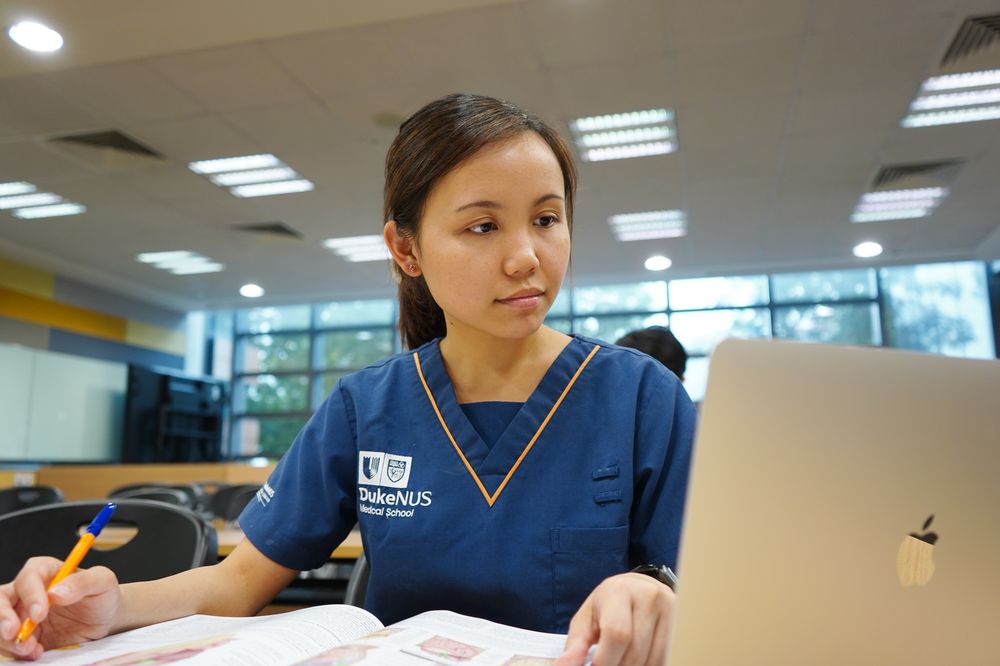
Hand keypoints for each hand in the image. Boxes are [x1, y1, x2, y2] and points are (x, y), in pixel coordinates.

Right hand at [0, 557, 120, 660]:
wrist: (105, 620)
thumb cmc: (103, 595)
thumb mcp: (103, 582)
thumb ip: (84, 582)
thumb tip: (56, 592)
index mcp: (46, 571)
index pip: (28, 578)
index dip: (30, 595)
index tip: (39, 613)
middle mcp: (29, 591)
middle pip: (1, 598)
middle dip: (2, 616)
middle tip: (13, 632)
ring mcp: (22, 614)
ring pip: (0, 622)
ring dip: (9, 639)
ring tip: (30, 648)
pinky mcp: (24, 635)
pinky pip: (9, 643)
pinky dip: (17, 651)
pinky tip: (36, 652)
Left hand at [555, 572, 673, 665]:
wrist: (639, 587)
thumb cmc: (608, 605)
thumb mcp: (587, 618)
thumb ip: (576, 644)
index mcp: (620, 591)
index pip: (617, 634)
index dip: (605, 662)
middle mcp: (649, 597)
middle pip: (635, 652)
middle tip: (607, 665)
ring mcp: (669, 609)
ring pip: (653, 660)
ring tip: (620, 661)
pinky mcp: (681, 622)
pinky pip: (666, 658)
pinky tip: (638, 661)